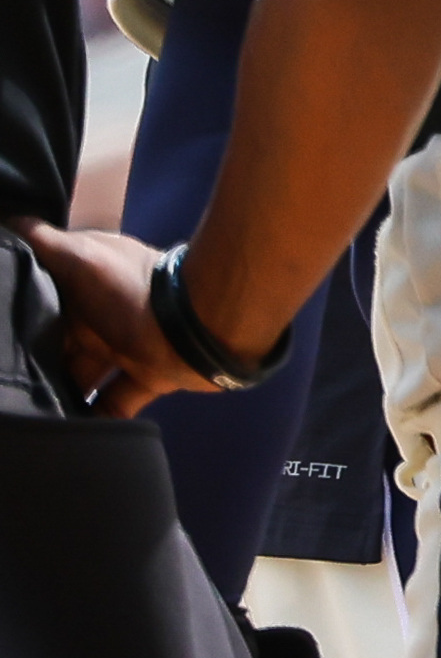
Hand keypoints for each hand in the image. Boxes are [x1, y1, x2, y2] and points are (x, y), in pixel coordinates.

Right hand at [9, 220, 188, 415]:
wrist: (203, 326)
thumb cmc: (134, 291)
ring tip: (23, 413)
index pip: (40, 300)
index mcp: (83, 286)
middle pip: (55, 343)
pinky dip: (96, 419)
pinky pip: (114, 404)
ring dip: (59, 391)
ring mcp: (124, 349)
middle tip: (4, 385)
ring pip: (79, 375)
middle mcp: (100, 317)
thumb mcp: (82, 257)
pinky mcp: (146, 379)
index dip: (18, 311)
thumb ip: (43, 243)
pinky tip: (64, 434)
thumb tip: (9, 222)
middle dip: (31, 360)